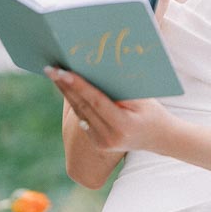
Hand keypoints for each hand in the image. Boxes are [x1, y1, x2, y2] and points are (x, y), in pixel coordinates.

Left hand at [44, 66, 173, 154]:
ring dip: (66, 92)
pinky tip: (65, 87)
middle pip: (82, 107)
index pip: (95, 101)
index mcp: (122, 125)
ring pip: (79, 112)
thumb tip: (95, 70)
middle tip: (50, 68)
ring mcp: (101, 142)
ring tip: (54, 74)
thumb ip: (120, 89)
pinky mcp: (97, 143)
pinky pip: (83, 118)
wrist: (160, 138)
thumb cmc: (152, 111)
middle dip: (65, 86)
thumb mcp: (141, 99)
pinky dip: (74, 102)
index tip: (62, 71)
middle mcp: (109, 137)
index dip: (78, 85)